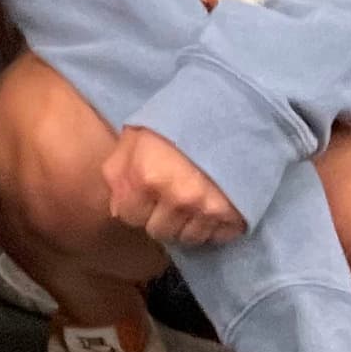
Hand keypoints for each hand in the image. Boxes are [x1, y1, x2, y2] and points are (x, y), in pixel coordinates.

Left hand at [102, 128, 242, 246]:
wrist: (230, 112)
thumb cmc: (177, 122)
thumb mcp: (136, 136)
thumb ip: (117, 172)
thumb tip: (116, 208)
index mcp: (146, 177)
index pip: (128, 217)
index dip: (133, 205)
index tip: (144, 195)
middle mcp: (177, 198)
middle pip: (159, 232)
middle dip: (159, 217)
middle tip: (169, 196)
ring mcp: (207, 209)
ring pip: (188, 239)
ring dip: (186, 224)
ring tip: (191, 200)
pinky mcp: (234, 215)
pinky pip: (216, 237)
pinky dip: (213, 226)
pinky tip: (211, 204)